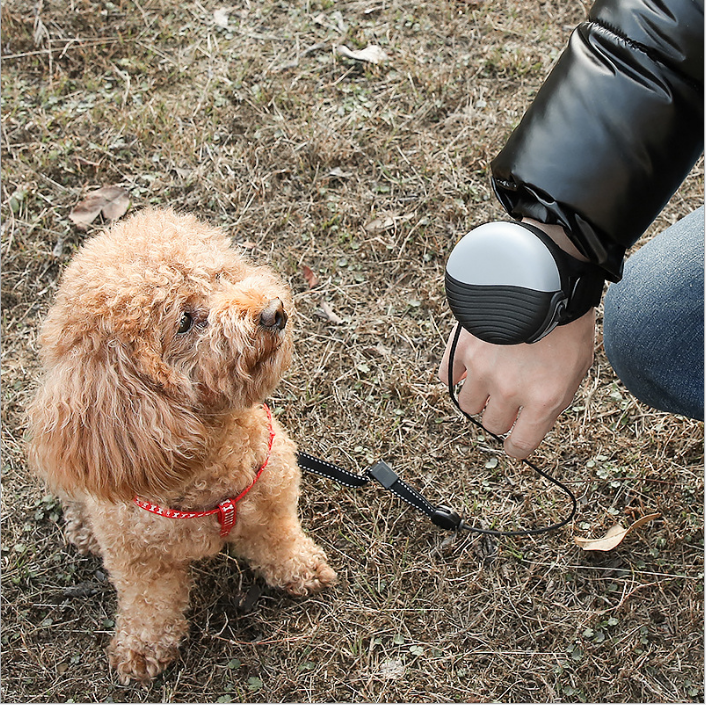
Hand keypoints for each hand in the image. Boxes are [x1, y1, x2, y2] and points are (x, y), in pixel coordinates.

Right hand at [438, 309, 594, 458]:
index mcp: (544, 400)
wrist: (548, 277)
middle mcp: (510, 390)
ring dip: (477, 395)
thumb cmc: (568, 322)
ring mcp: (483, 369)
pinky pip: (446, 376)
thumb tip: (527, 419)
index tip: (514, 442)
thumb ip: (551, 400)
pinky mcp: (463, 347)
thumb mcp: (576, 368)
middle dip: (499, 413)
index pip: (519, 445)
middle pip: (491, 424)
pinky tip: (467, 364)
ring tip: (488, 376)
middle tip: (506, 395)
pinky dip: (454, 374)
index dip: (516, 446)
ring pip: (467, 404)